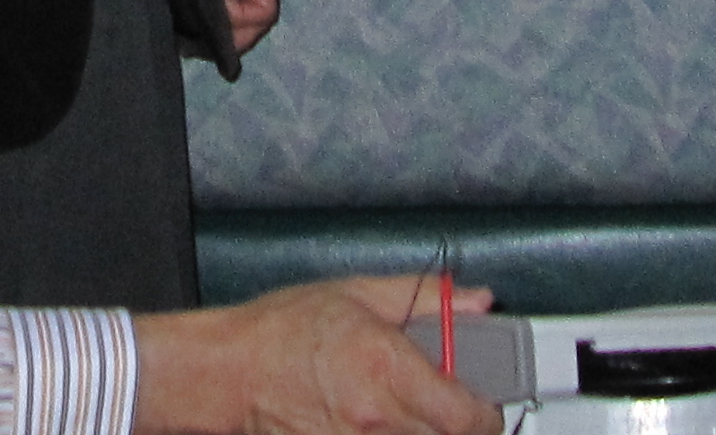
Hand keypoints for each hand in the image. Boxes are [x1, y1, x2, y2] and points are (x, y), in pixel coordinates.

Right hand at [131, 278, 497, 434]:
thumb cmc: (281, 331)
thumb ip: (423, 299)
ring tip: (403, 410)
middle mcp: (378, 417)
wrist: (228, 371)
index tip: (482, 402)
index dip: (487, 412)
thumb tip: (475, 301)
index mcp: (388, 367)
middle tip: (446, 406)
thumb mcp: (356, 293)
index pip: (471, 416)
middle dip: (457, 424)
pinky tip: (378, 422)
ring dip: (422, 430)